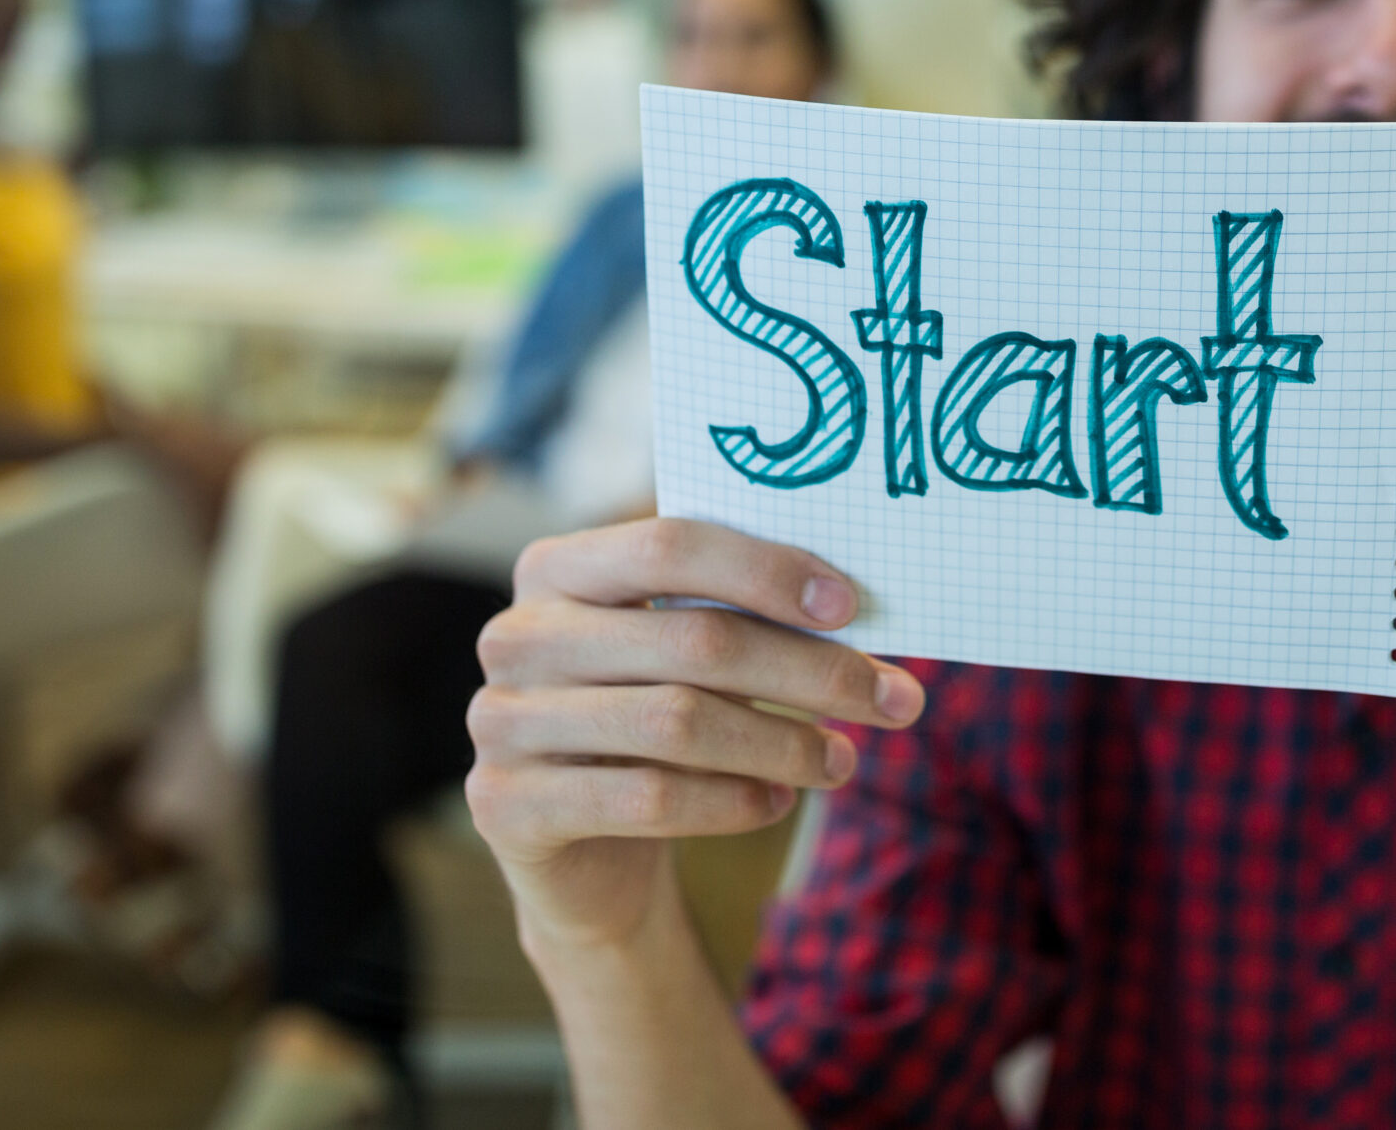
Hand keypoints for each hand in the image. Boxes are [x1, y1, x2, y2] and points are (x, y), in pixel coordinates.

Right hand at [464, 518, 925, 951]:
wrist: (581, 851)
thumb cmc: (651, 722)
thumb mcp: (686, 659)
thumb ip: (742, 620)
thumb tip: (858, 613)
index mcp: (557, 568)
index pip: (669, 544)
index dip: (766, 571)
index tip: (852, 606)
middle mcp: (516, 635)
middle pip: (692, 639)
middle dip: (810, 671)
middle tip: (894, 699)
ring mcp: (500, 720)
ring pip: (677, 722)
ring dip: (782, 742)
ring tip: (842, 760)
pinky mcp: (506, 805)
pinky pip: (648, 797)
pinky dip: (731, 801)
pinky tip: (777, 802)